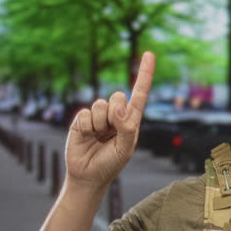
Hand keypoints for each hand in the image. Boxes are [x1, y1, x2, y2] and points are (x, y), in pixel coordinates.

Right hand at [64, 52, 155, 190]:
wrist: (88, 176)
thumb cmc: (111, 164)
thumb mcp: (125, 149)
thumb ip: (126, 127)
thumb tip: (118, 107)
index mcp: (131, 120)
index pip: (140, 94)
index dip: (144, 74)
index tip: (148, 54)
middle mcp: (115, 115)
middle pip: (119, 96)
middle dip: (116, 112)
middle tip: (111, 131)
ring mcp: (98, 117)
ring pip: (101, 103)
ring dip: (101, 123)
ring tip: (99, 137)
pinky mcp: (82, 120)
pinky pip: (86, 113)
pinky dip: (88, 127)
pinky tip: (87, 137)